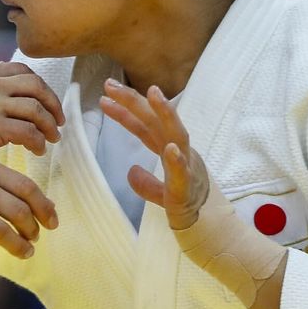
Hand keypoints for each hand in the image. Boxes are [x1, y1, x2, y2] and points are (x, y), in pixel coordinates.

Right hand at [0, 63, 64, 168]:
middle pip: (36, 87)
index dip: (39, 86)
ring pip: (36, 110)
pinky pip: (28, 132)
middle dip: (52, 104)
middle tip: (58, 120)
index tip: (45, 100)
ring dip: (49, 125)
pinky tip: (38, 150)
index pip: (22, 70)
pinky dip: (38, 141)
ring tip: (52, 138)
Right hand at [0, 161, 56, 257]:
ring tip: (25, 251)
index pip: (26, 188)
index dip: (45, 208)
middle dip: (32, 230)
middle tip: (34, 239)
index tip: (52, 223)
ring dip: (18, 246)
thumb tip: (49, 209)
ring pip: (1, 231)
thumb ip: (11, 188)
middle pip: (18, 211)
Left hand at [98, 80, 209, 228]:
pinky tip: (171, 149)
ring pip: (176, 134)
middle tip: (109, 84)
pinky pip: (183, 171)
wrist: (202, 224)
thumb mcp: (157, 191)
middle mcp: (177, 150)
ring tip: (153, 94)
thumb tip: (132, 171)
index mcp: (168, 148)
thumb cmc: (183, 201)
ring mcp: (185, 165)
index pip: (144, 125)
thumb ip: (144, 181)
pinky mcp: (187, 187)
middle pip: (154, 121)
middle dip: (134, 100)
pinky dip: (177, 160)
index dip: (126, 109)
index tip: (105, 95)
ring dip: (166, 113)